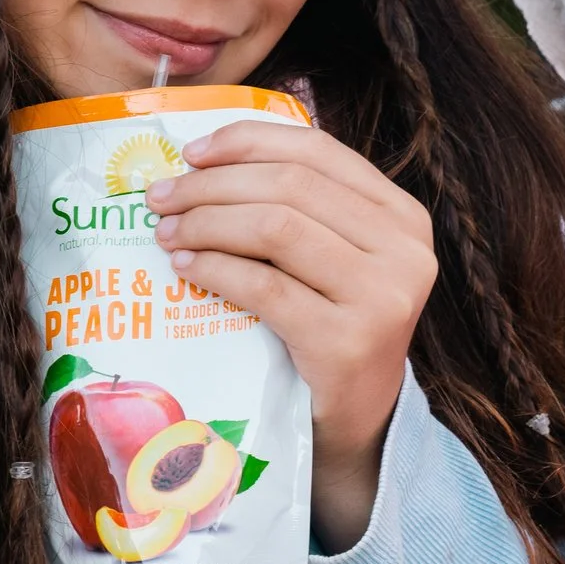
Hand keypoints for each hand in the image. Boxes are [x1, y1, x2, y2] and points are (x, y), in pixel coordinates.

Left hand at [146, 121, 435, 550]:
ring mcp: (384, 296)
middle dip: (213, 184)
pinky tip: (185, 269)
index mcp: (402, 214)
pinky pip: (266, 287)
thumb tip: (203, 158)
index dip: (247, 141)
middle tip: (161, 197)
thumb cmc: (331, 327)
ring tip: (167, 232)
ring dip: (207, 222)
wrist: (357, 422)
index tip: (191, 151)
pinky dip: (216, 270)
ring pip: (276, 227)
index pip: (317, 150)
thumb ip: (300, 208)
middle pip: (290, 185)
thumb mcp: (334, 259)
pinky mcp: (349, 341)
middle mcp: (404, 248)